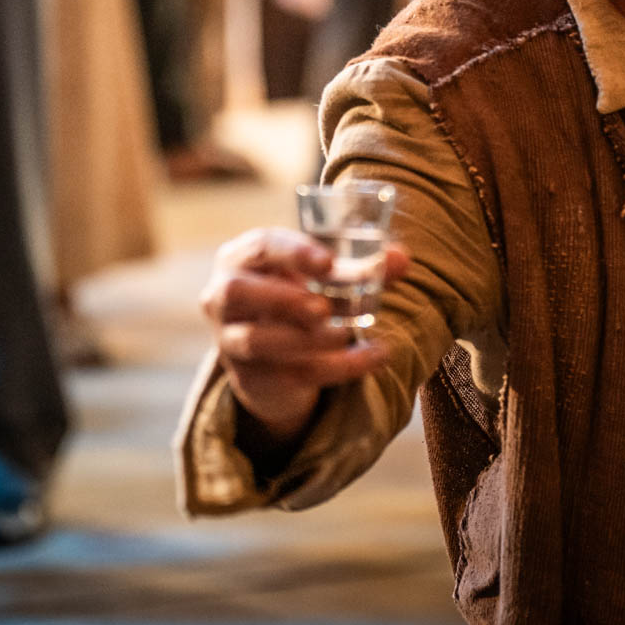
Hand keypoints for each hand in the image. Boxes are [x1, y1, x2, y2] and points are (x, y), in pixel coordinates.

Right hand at [199, 226, 410, 442]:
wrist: (275, 351)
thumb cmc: (300, 291)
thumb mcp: (327, 276)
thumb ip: (364, 266)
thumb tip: (401, 259)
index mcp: (242, 257)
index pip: (260, 246)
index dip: (294, 253)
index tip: (329, 263)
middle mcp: (224, 296)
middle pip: (236, 292)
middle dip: (282, 299)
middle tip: (322, 309)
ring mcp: (230, 339)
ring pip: (255, 341)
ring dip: (304, 339)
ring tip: (345, 334)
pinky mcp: (250, 377)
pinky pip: (289, 374)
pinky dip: (337, 367)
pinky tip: (373, 357)